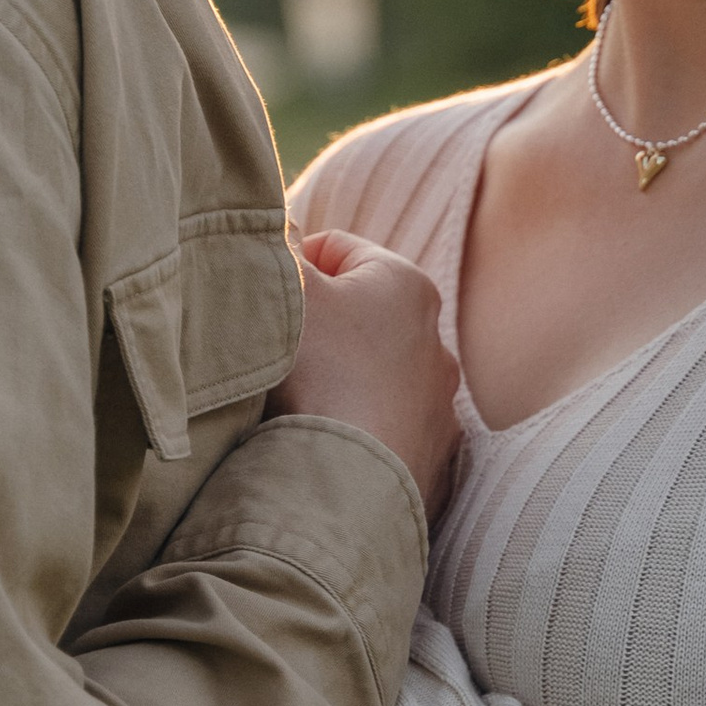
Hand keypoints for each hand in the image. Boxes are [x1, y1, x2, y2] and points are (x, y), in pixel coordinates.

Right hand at [272, 229, 460, 515]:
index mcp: (406, 286)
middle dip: (319, 329)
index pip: (337, 248)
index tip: (266, 301)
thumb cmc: (319, 371)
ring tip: (300, 406)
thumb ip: (279, 244)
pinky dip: (359, 433)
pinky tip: (328, 445)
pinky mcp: (433, 460)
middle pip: (360, 315)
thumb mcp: (288, 289)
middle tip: (278, 354)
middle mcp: (436, 342)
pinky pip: (385, 432)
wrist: (348, 481)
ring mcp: (439, 406)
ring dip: (339, 382)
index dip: (292, 268)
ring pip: (374, 377)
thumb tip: (279, 224)